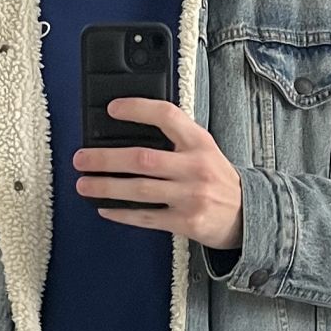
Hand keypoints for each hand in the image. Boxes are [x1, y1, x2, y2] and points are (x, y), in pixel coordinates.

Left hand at [72, 98, 243, 250]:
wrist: (248, 215)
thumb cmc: (218, 181)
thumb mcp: (205, 150)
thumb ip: (176, 140)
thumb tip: (129, 136)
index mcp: (199, 142)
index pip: (166, 116)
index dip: (138, 109)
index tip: (113, 108)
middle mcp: (195, 167)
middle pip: (142, 158)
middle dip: (106, 159)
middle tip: (82, 158)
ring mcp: (190, 196)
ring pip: (139, 190)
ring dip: (106, 187)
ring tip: (84, 184)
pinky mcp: (186, 222)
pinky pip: (146, 217)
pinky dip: (122, 213)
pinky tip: (105, 208)